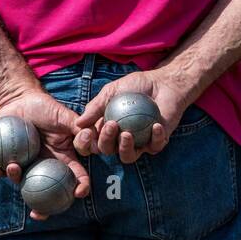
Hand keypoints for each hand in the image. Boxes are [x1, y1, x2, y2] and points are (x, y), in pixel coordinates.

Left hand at [0, 89, 91, 220]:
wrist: (21, 99)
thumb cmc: (46, 107)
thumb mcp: (65, 116)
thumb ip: (78, 129)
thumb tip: (94, 141)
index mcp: (64, 159)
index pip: (76, 177)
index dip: (80, 188)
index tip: (78, 193)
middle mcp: (46, 166)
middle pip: (48, 193)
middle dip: (43, 209)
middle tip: (37, 214)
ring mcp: (28, 165)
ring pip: (23, 182)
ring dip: (17, 179)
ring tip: (14, 168)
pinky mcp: (9, 159)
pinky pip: (3, 169)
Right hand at [73, 67, 194, 163]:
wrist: (163, 83)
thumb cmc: (136, 86)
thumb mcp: (111, 90)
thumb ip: (96, 106)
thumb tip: (78, 123)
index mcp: (106, 129)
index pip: (91, 142)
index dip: (85, 142)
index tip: (86, 131)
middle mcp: (119, 140)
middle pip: (107, 150)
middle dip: (105, 141)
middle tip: (112, 124)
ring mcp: (138, 143)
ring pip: (128, 156)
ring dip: (125, 148)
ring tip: (127, 134)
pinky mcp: (156, 143)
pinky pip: (154, 147)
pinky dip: (154, 138)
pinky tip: (155, 126)